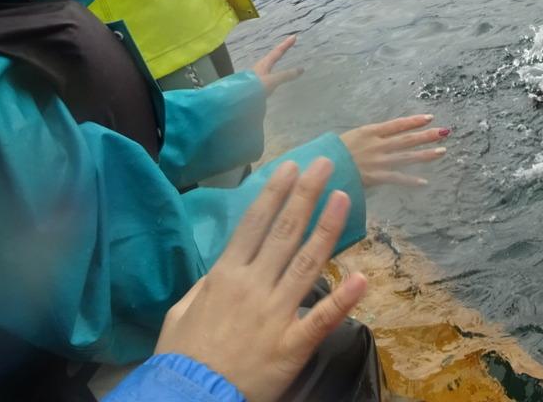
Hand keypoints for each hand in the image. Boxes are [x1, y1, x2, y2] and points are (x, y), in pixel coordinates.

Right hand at [154, 159, 367, 401]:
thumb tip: (221, 270)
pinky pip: (321, 318)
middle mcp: (253, 286)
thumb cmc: (181, 357)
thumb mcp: (180, 312)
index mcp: (225, 276)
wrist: (190, 398)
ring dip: (327, 228)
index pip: (255, 225)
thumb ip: (204, 286)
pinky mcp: (292, 344)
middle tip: (325, 164)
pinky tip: (362, 277)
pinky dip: (343, 298)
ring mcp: (275, 313)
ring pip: (307, 262)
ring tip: (343, 197)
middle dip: (306, 195)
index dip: (275, 193)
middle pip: (284, 232)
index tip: (291, 168)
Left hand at [250, 35, 303, 95]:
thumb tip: (301, 69)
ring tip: (281, 59)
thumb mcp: (272, 80)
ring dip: (276, 60)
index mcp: (265, 63)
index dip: (286, 44)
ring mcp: (258, 75)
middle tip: (288, 46)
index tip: (294, 36)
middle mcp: (261, 67)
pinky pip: (268, 74)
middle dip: (281, 51)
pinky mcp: (256, 83)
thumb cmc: (255, 86)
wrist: (239, 98)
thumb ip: (285, 75)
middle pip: (272, 56)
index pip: (278, 51)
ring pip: (269, 64)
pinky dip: (274, 71)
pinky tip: (274, 77)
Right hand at [340, 115, 449, 187]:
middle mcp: (376, 144)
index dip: (414, 121)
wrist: (320, 167)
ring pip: (406, 157)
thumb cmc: (332, 152)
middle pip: (406, 139)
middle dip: (426, 135)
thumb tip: (380, 134)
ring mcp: (377, 161)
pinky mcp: (375, 177)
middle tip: (445, 132)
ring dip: (425, 154)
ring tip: (442, 151)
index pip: (397, 124)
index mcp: (369, 132)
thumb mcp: (350, 137)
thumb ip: (367, 137)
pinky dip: (410, 181)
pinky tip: (424, 182)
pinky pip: (396, 179)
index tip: (430, 117)